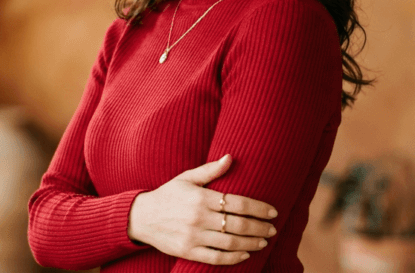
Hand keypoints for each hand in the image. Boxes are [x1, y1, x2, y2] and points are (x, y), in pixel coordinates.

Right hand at [127, 154, 278, 264]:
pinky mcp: (188, 251)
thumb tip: (231, 157)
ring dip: (251, 243)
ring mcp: (193, 237)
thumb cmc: (168, 195)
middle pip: (237, 225)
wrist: (141, 217)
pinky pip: (215, 258)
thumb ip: (211, 170)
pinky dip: (233, 258)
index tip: (272, 212)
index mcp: (201, 198)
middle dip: (259, 227)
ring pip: (230, 243)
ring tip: (263, 241)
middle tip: (273, 229)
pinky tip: (245, 255)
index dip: (258, 208)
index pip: (238, 203)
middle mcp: (198, 218)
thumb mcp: (187, 178)